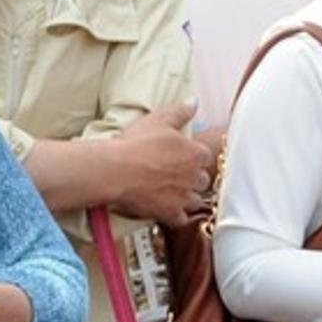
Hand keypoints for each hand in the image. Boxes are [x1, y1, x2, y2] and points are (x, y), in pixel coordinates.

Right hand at [105, 102, 214, 223]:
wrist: (116, 170)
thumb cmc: (136, 143)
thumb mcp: (159, 119)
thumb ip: (181, 111)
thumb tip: (194, 101)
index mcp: (195, 153)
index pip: (205, 156)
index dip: (194, 157)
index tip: (183, 157)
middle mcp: (194, 177)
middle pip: (202, 180)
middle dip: (192, 178)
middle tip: (177, 175)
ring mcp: (183, 197)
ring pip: (195, 201)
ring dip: (187, 197)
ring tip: (173, 193)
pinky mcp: (170, 213)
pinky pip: (181, 219)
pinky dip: (176, 216)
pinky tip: (167, 209)